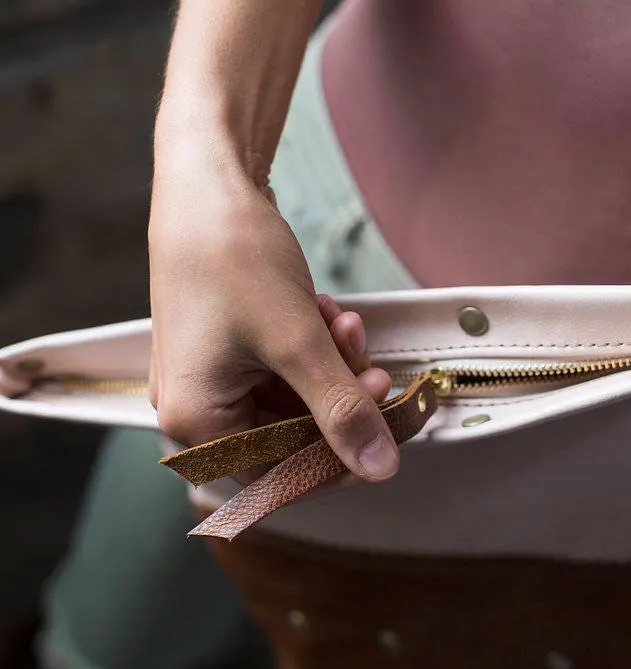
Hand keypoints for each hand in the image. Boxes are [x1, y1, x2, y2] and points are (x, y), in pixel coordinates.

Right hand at [148, 162, 399, 481]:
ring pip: (295, 400)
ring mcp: (212, 377)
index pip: (280, 475)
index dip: (339, 459)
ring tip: (347, 324)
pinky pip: (285, 369)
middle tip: (378, 371)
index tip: (387, 435)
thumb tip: (381, 467)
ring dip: (333, 368)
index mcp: (197, 422)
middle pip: (291, 436)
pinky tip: (330, 313)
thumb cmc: (234, 257)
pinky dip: (315, 348)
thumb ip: (342, 410)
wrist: (208, 184)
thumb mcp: (299, 342)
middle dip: (340, 399)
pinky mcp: (229, 349)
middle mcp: (197, 408)